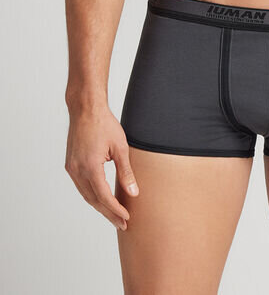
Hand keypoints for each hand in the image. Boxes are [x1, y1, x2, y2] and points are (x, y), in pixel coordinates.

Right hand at [64, 105, 138, 230]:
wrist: (86, 109)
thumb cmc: (105, 124)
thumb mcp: (120, 147)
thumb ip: (126, 172)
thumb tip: (133, 193)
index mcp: (90, 167)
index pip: (104, 197)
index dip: (115, 210)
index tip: (126, 218)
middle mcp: (78, 170)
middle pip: (94, 200)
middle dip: (109, 213)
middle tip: (123, 223)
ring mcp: (72, 168)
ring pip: (86, 195)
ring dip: (100, 206)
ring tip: (114, 215)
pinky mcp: (70, 165)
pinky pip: (81, 186)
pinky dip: (92, 195)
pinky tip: (102, 199)